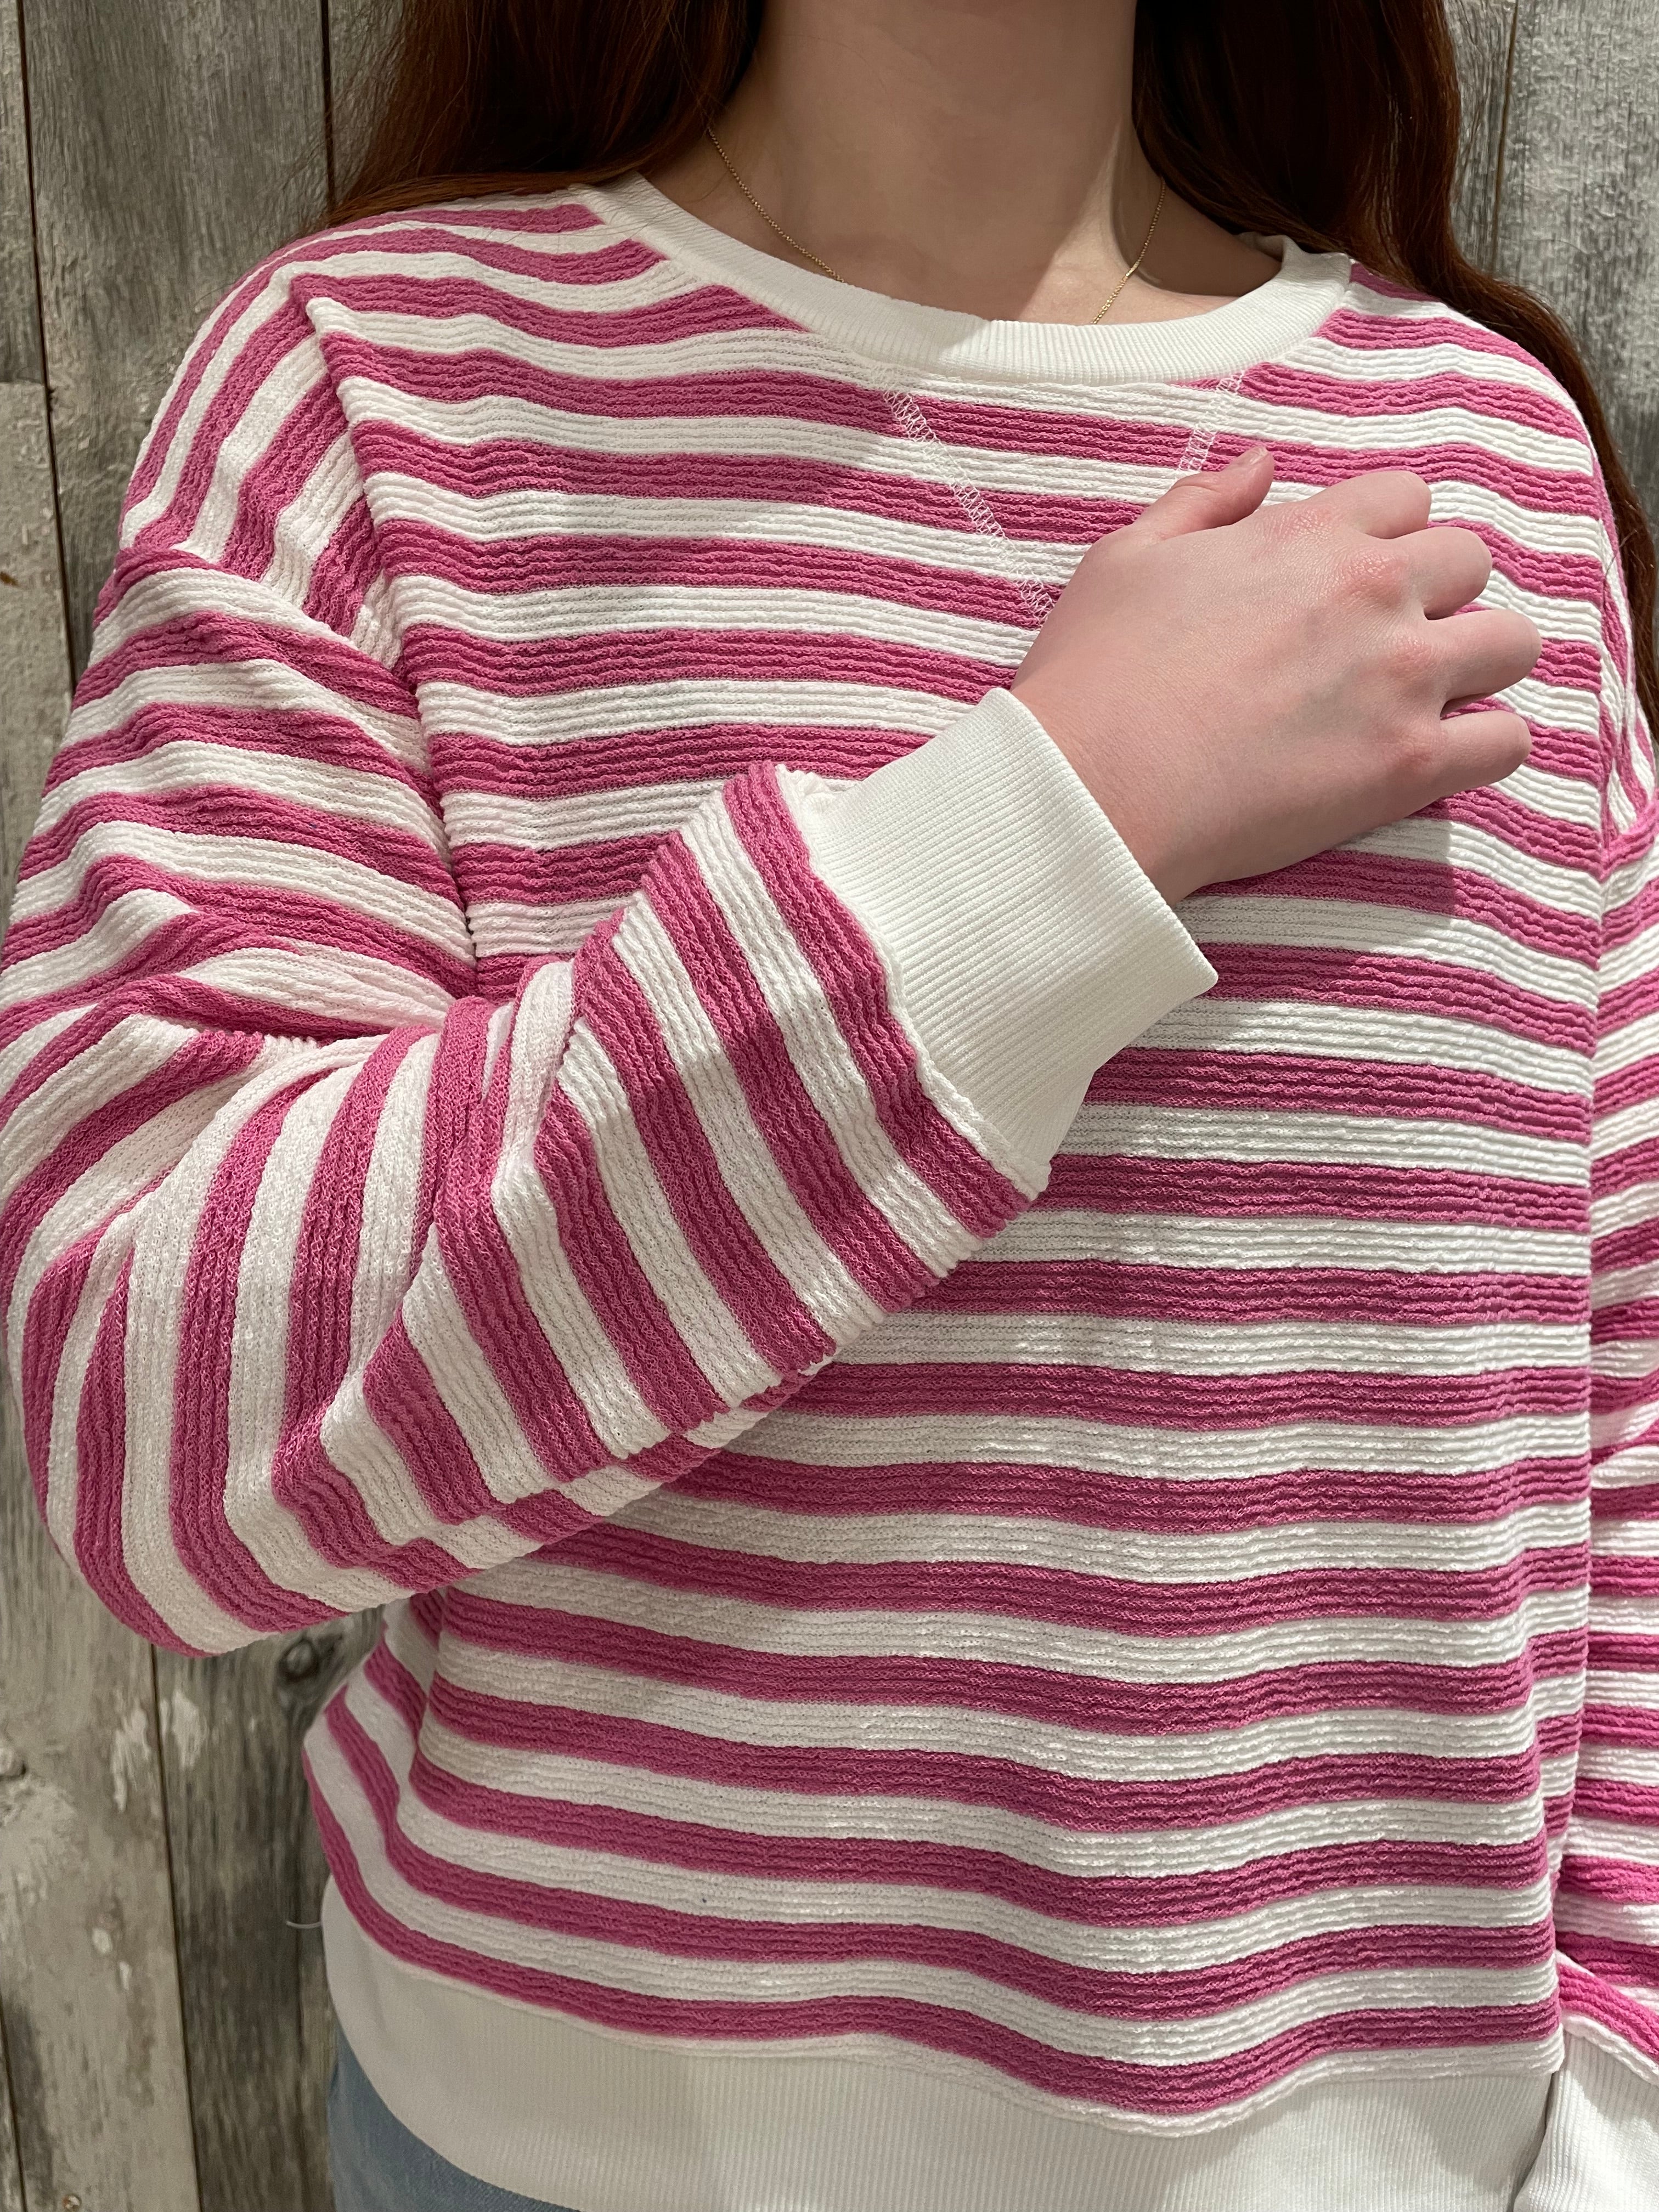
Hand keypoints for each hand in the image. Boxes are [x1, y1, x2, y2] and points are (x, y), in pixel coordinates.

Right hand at [1010, 448, 1541, 904]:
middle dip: (1439, 594)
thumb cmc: (1094, 678)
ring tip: (1433, 699)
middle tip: (1388, 644)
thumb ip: (1202, 501)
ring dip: (1480, 663)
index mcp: (1307, 535)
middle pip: (1470, 559)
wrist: (1091, 788)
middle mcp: (1370, 592)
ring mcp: (1400, 678)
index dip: (1385, 537)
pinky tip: (1443, 759)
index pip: (1406, 498)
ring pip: (1512, 643)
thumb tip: (1262, 461)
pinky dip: (1487, 747)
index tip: (1353, 582)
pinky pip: (1507, 741)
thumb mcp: (1126, 557)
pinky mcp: (1410, 765)